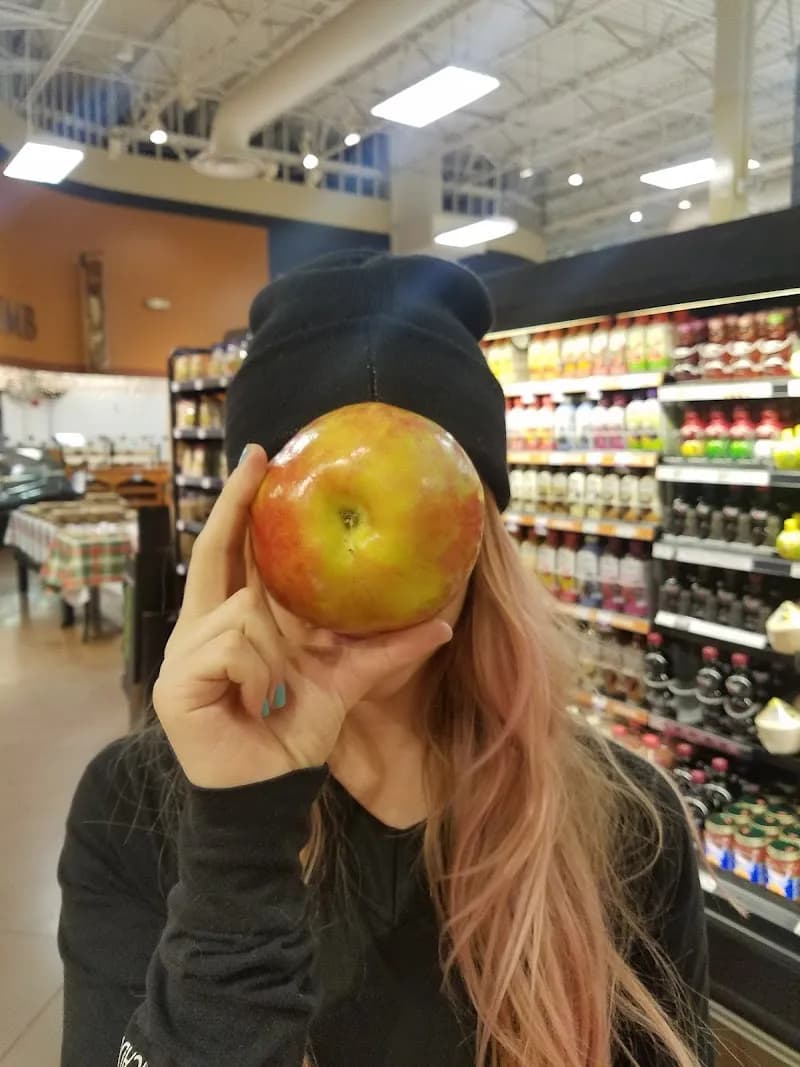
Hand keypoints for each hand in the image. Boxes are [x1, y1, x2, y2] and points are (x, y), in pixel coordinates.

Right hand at [153, 444, 452, 788]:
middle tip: (255, 458)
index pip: (233, 552)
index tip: (259, 457)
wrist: (269, 789)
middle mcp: (202, 626)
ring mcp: (183, 653)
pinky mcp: (176, 682)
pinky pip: (238, 646)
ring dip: (277, 653)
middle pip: (216, 552)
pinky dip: (262, 673)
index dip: (241, 506)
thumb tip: (444, 622)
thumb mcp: (346, 678)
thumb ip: (386, 648)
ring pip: (246, 612)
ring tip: (278, 692)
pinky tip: (258, 701)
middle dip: (235, 503)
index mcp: (234, 619)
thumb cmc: (297, 729)